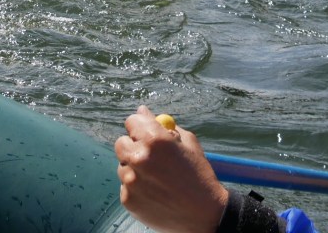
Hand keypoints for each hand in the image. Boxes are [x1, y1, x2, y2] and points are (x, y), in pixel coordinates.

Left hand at [115, 106, 228, 232]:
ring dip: (134, 168)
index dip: (139, 125)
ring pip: (123, 165)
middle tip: (147, 156)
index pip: (132, 121)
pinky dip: (136, 188)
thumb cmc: (199, 175)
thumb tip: (142, 111)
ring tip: (156, 179)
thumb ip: (162, 125)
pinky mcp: (128, 200)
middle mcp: (139, 158)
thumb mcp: (188, 143)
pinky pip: (125, 186)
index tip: (142, 132)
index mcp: (154, 140)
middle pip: (121, 143)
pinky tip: (154, 193)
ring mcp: (131, 181)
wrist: (206, 215)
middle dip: (133, 146)